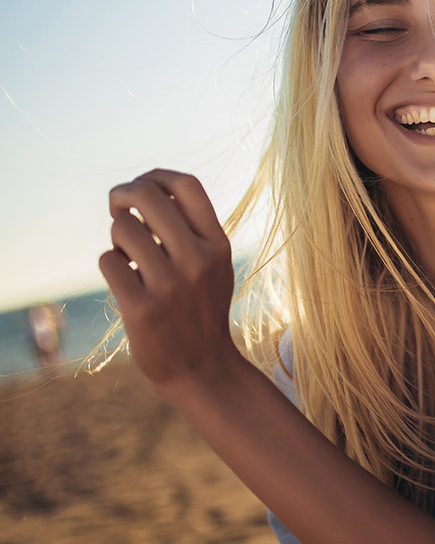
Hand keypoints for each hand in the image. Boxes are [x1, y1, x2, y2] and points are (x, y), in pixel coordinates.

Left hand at [99, 169, 237, 393]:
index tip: (142, 185)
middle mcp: (197, 259)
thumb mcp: (213, 265)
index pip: (186, 185)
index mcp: (218, 244)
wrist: (201, 368)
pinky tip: (126, 283)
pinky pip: (108, 261)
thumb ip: (191, 229)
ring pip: (121, 228)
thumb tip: (143, 188)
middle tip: (116, 205)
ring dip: (117, 239)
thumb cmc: (200, 308)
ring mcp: (169, 284)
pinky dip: (111, 266)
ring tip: (130, 259)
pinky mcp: (141, 308)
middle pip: (146, 195)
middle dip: (122, 193)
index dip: (156, 175)